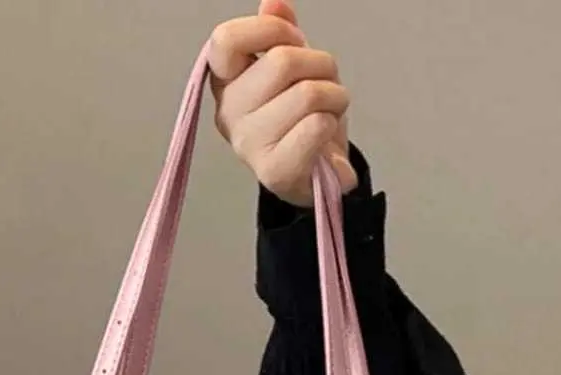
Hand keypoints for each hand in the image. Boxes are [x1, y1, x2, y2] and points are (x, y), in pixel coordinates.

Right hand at [209, 1, 357, 206]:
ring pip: (307, 94)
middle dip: (320, 64)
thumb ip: (280, 33)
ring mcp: (249, 145)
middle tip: (325, 81)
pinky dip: (332, 123)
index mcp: (226, 81)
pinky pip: (316, 126)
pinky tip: (325, 133)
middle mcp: (229, 114)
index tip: (293, 41)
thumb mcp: (293, 67)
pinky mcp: (274, 172)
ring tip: (328, 111)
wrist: (318, 172)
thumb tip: (274, 4)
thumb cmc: (302, 117)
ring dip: (335, 96)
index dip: (269, 31)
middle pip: (282, 62)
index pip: (225, 40)